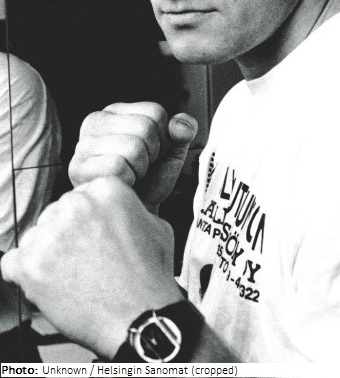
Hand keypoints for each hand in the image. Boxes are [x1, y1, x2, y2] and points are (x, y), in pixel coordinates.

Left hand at [0, 177, 183, 358]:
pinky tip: (50, 286)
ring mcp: (50, 234)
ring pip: (35, 237)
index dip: (87, 220)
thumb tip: (117, 210)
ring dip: (47, 254)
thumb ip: (130, 209)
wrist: (141, 318)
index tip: (92, 236)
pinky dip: (25, 276)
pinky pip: (12, 263)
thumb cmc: (150, 278)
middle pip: (56, 213)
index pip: (81, 196)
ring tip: (72, 277)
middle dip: (66, 235)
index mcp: (105, 190)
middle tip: (84, 260)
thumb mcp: (156, 226)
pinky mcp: (30, 264)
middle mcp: (76, 205)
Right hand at [69, 102, 197, 213]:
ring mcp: (83, 144)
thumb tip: (180, 124)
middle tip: (142, 167)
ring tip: (131, 175)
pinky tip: (121, 184)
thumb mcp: (173, 151)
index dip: (164, 137)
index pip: (155, 112)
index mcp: (117, 111)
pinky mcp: (78, 168)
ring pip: (133, 147)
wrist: (135, 212)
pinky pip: (118, 167)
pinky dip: (128, 179)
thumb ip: (184, 131)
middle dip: (153, 154)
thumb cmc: (151, 179)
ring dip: (140, 169)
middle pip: (145, 128)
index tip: (154, 152)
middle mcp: (95, 121)